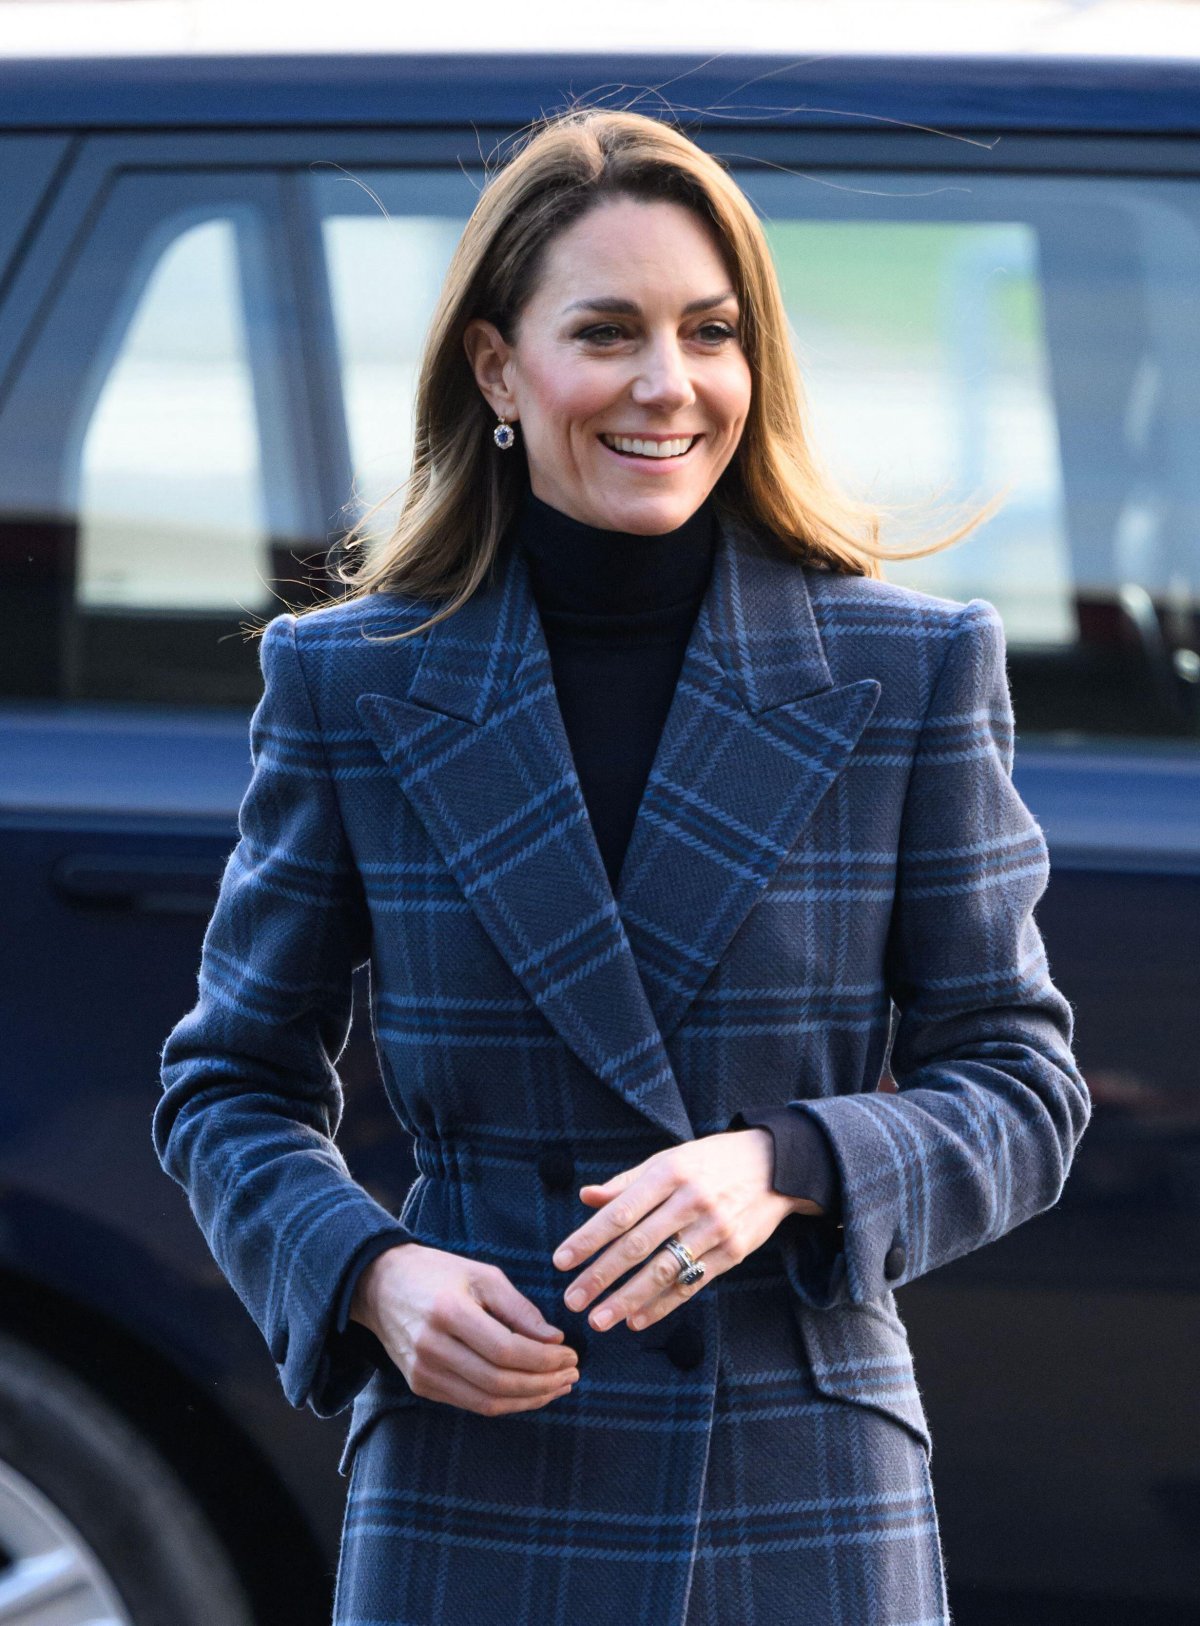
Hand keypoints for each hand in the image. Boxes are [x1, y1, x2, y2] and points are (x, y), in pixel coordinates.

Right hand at [351, 1242, 578, 1415]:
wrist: (381, 1285)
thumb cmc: (438, 1273)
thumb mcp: (482, 1275)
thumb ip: (519, 1308)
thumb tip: (554, 1340)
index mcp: (449, 1312)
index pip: (506, 1350)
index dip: (544, 1359)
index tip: (571, 1354)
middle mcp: (432, 1347)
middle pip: (498, 1381)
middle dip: (543, 1383)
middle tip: (572, 1375)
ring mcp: (423, 1372)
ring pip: (486, 1401)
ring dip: (529, 1399)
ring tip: (557, 1387)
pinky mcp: (420, 1386)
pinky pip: (471, 1403)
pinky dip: (505, 1403)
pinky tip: (528, 1392)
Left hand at [551, 1129, 824, 1333]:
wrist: (775, 1165)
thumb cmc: (710, 1161)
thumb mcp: (669, 1158)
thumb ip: (626, 1182)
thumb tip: (585, 1197)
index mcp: (669, 1172)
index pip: (621, 1211)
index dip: (588, 1238)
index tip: (560, 1261)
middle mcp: (691, 1200)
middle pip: (638, 1245)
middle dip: (601, 1276)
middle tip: (572, 1300)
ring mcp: (715, 1228)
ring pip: (664, 1270)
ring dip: (628, 1299)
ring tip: (599, 1320)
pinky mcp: (733, 1252)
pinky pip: (692, 1284)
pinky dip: (663, 1305)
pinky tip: (637, 1320)